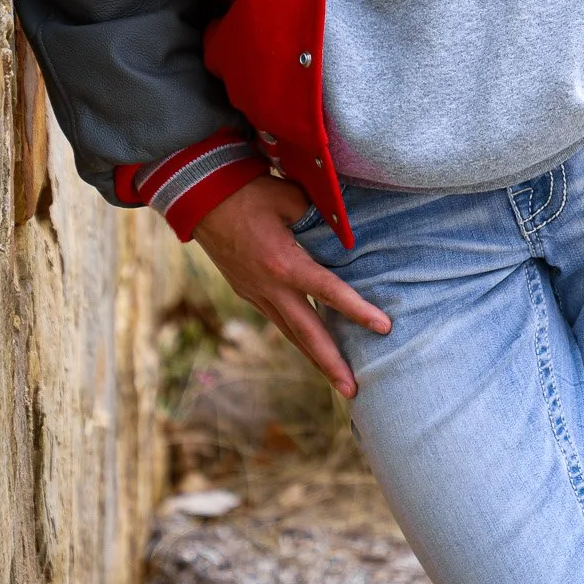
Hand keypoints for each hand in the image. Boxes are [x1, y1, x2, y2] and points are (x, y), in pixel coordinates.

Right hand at [192, 175, 390, 397]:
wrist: (199, 198)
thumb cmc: (246, 191)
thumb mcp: (289, 197)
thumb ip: (321, 217)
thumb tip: (346, 230)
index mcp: (284, 264)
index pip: (329, 292)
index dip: (358, 311)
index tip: (384, 328)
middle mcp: (269, 287)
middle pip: (306, 333)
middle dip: (331, 364)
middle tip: (353, 391)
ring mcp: (255, 292)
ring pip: (289, 332)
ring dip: (313, 357)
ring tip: (336, 380)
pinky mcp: (246, 291)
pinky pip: (276, 320)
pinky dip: (296, 336)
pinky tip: (309, 344)